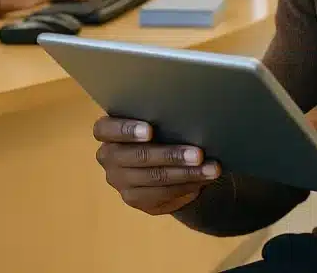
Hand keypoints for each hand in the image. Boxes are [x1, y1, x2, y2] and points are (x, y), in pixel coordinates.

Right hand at [93, 117, 221, 215]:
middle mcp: (108, 157)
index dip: (126, 130)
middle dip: (171, 155)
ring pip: (154, 178)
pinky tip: (204, 180)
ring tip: (212, 169)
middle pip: (137, 156)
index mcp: (107, 132)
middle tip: (199, 154)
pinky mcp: (134, 199)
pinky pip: (162, 194)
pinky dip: (186, 185)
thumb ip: (161, 118)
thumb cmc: (158, 129)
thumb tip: (191, 118)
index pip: (104, 129)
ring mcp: (119, 181)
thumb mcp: (155, 120)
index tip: (151, 130)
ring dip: (187, 174)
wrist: (157, 161)